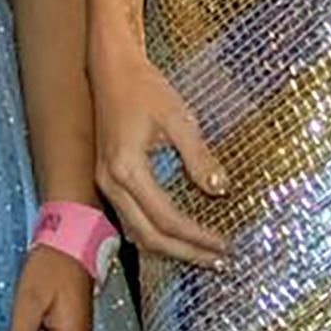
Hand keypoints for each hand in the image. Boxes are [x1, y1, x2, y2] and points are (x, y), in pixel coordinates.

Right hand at [91, 43, 228, 268]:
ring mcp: (105, 183)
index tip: (224, 244)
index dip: (197, 237)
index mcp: (126, 169)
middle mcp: (110, 183)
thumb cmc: (143, 88)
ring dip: (169, 248)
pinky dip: (155, 233)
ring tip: (202, 254)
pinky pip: (131, 219)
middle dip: (185, 253)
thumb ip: (198, 156)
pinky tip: (177, 234)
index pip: (166, 219)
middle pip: (148, 237)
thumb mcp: (178, 118)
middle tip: (218, 261)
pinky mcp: (107, 180)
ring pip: (136, 233)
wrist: (110, 68)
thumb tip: (220, 188)